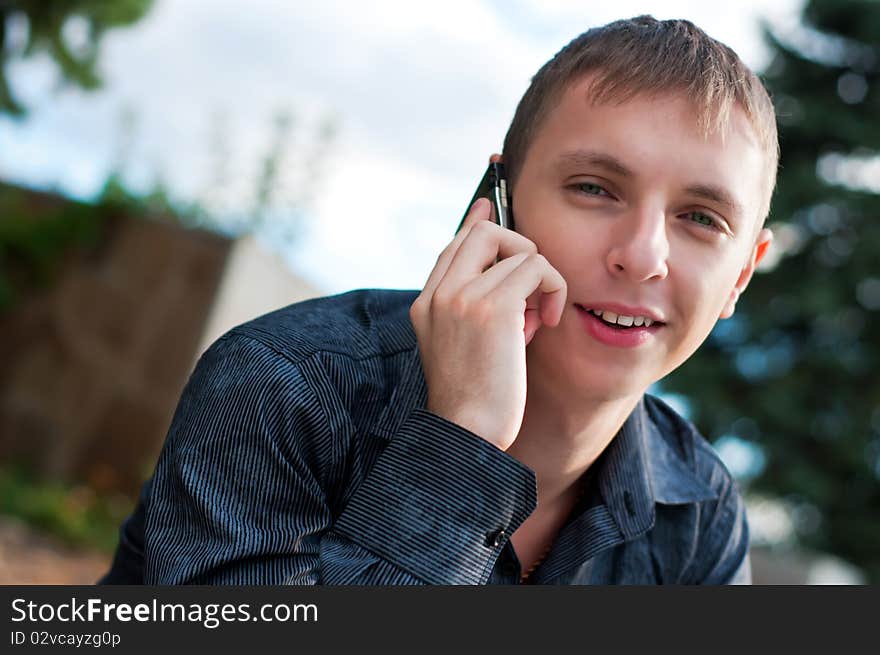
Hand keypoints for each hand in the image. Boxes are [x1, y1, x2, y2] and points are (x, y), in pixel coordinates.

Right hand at [409, 195, 566, 450]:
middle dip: (518, 247)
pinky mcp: (492, 306)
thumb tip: (515, 274)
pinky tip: (545, 321)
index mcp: (426, 304)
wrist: (467, 433)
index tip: (490, 207)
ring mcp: (462, 296)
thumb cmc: (475, 400)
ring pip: (518, 249)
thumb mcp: (465, 348)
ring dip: (540, 281)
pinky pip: (536, 267)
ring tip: (534, 321)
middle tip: (531, 286)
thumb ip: (478, 309)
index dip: (478, 225)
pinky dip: (551, 288)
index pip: (454, 246)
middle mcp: (439, 294)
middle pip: (483, 232)